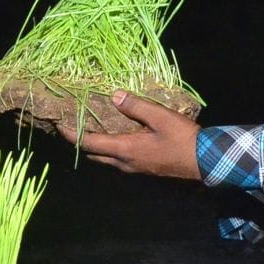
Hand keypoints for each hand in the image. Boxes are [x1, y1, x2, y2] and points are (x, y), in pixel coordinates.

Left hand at [59, 92, 202, 179]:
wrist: (205, 162)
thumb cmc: (183, 139)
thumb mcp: (161, 117)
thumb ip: (136, 106)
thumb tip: (114, 95)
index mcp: (125, 150)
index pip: (89, 143)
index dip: (72, 134)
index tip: (59, 124)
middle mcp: (125, 163)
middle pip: (93, 154)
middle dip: (80, 141)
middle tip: (71, 125)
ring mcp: (134, 168)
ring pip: (105, 159)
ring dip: (94, 146)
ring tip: (89, 128)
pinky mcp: (143, 168)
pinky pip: (117, 159)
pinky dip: (108, 148)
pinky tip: (114, 136)